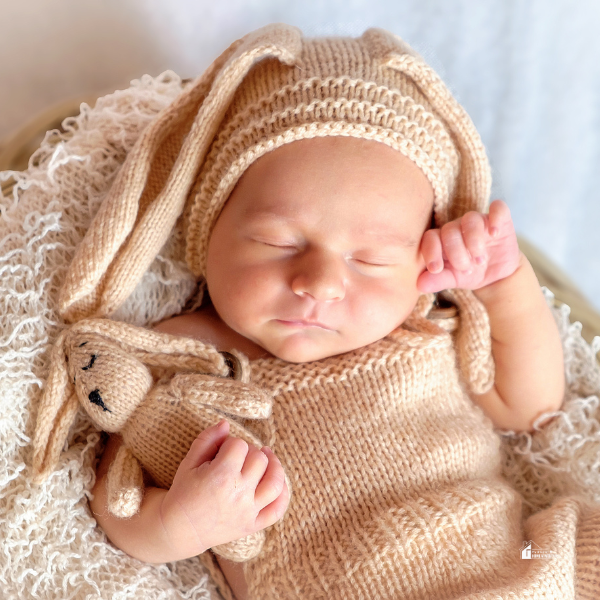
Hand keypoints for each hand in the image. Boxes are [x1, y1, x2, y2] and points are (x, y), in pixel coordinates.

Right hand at [158, 420, 289, 559]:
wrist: (180, 530)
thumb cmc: (183, 492)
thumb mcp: (189, 462)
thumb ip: (207, 439)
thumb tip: (226, 423)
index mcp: (221, 477)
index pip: (239, 445)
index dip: (230, 444)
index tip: (220, 451)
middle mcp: (239, 494)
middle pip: (259, 459)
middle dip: (248, 452)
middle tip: (235, 458)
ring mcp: (249, 511)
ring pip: (275, 481)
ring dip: (274, 465)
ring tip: (266, 457)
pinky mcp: (253, 525)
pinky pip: (278, 509)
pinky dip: (283, 493)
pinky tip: (277, 480)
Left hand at [417, 200, 520, 293]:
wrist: (497, 276)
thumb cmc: (469, 274)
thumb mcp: (453, 280)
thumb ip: (437, 280)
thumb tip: (420, 285)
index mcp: (442, 240)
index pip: (430, 237)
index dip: (431, 251)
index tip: (436, 269)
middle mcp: (457, 227)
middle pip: (450, 230)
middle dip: (456, 252)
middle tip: (466, 269)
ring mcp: (478, 221)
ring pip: (471, 219)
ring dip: (474, 240)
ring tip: (480, 260)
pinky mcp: (499, 219)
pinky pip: (498, 208)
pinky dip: (496, 218)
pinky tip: (495, 233)